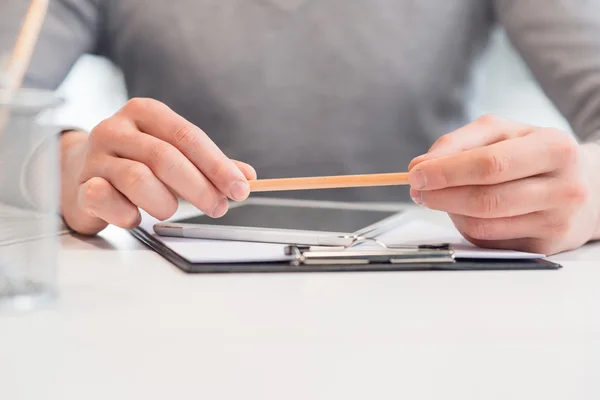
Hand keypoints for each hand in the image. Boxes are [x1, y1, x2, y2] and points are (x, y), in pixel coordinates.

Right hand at [60, 98, 255, 234]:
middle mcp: (116, 128)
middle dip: (199, 187)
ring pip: (137, 178)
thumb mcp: (175, 155)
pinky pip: (106, 200)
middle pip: (165, 157)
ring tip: (170, 211)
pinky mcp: (80, 186)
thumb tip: (247, 177)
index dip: (217, 165)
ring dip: (164, 202)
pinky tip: (135, 216)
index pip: (187, 136)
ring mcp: (94, 156)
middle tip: (217, 208)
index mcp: (144, 113)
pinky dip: (128, 214)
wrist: (80, 172)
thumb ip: (209, 165)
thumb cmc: (137, 162)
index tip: (240, 189)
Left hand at [407, 115, 599, 254]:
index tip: (416, 174)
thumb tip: (420, 166)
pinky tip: (467, 212)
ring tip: (441, 197)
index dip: (447, 172)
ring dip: (450, 212)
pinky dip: (466, 226)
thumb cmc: (534, 154)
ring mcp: (556, 221)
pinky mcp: (545, 247)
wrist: (586, 184)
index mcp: (553, 148)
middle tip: (418, 190)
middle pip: (485, 199)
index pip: (490, 164)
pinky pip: (489, 240)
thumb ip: (457, 144)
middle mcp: (563, 188)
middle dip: (441, 195)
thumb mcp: (501, 133)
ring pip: (483, 225)